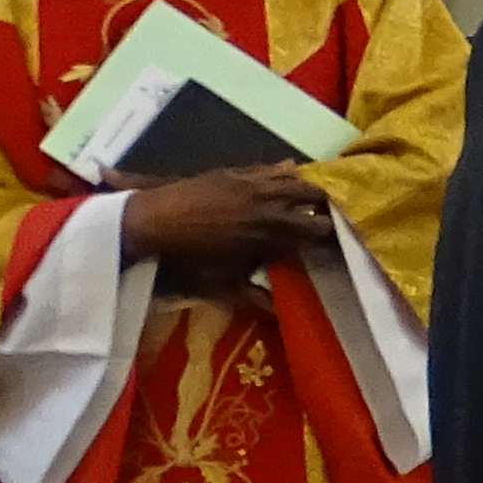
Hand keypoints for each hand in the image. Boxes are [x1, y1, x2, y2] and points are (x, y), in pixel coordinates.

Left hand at [116, 163, 337, 290]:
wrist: (146, 223)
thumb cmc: (181, 259)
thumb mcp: (217, 283)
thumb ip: (249, 297)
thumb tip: (275, 314)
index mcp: (268, 231)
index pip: (313, 228)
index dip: (329, 232)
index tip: (336, 238)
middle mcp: (266, 202)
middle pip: (310, 195)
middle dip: (323, 204)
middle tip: (329, 213)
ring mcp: (249, 183)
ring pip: (292, 177)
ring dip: (304, 185)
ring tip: (310, 193)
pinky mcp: (232, 172)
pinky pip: (267, 168)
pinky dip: (280, 171)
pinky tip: (284, 171)